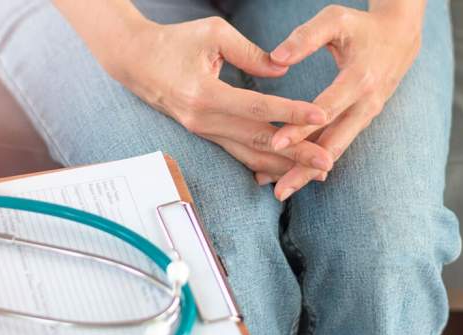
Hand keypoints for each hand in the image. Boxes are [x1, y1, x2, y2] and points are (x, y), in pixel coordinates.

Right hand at [108, 16, 335, 181]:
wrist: (135, 61)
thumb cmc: (174, 42)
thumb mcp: (213, 34)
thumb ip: (250, 52)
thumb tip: (282, 71)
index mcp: (204, 93)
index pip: (257, 107)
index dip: (291, 112)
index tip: (321, 115)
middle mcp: (202, 120)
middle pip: (257, 140)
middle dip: (295, 153)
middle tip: (327, 162)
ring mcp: (202, 131)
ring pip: (248, 154)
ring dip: (282, 165)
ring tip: (313, 173)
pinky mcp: (203, 133)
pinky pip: (236, 153)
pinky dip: (261, 162)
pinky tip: (283, 171)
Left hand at [267, 3, 423, 199]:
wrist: (400, 37)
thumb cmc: (361, 26)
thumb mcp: (335, 20)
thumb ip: (305, 37)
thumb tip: (275, 57)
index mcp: (360, 79)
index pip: (326, 109)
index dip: (301, 127)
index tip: (275, 142)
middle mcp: (366, 104)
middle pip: (333, 144)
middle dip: (305, 169)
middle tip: (280, 190)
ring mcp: (365, 116)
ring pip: (335, 151)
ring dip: (308, 173)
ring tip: (280, 191)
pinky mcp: (360, 122)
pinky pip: (337, 146)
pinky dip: (316, 163)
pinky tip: (292, 176)